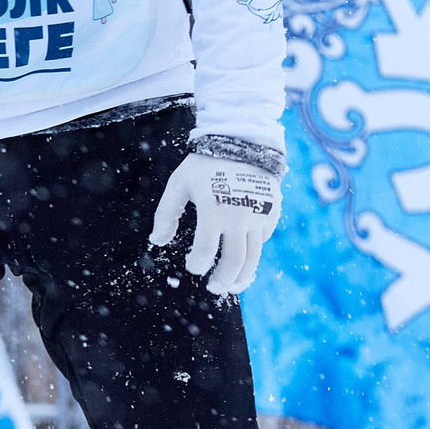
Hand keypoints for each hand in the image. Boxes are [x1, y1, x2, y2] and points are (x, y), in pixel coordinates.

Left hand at [150, 148, 282, 296]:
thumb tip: (157, 241)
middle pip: (235, 261)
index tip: (193, 266)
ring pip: (254, 257)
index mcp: (213, 208)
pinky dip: (254, 251)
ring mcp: (258, 214)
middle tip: (215, 288)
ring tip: (232, 285)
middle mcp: (239, 215)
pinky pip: (263, 239)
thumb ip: (166, 213)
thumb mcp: (179, 183)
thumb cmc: (205, 164)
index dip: (197, 264)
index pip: (206, 251)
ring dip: (243, 277)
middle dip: (223, 280)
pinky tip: (243, 254)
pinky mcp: (272, 212)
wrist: (242, 140)